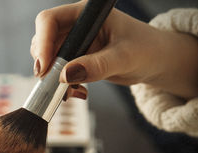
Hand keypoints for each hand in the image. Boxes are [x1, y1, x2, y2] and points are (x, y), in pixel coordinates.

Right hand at [31, 1, 197, 99]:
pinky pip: (58, 74)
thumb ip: (96, 66)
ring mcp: (74, 44)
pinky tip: (79, 92)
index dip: (42, 43)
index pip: (50, 21)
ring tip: (72, 92)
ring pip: (48, 60)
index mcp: (86, 15)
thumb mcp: (124, 58)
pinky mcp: (76, 60)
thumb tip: (64, 76)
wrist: (155, 62)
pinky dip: (63, 86)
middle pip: (43, 41)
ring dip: (54, 79)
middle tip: (55, 85)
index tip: (44, 68)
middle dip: (46, 65)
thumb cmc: (147, 50)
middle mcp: (76, 27)